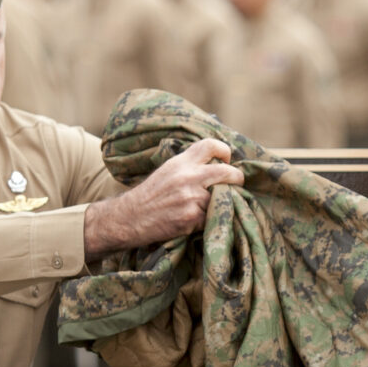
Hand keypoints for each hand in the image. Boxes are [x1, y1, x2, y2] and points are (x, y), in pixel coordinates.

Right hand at [84, 138, 243, 260]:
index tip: (226, 160)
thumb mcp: (168, 171)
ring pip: (222, 198)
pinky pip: (212, 217)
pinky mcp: (191, 217)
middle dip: (237, 179)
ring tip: (213, 207)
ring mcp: (191, 197)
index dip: (225, 151)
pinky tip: (199, 221)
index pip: (211, 145)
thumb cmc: (150, 196)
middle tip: (236, 185)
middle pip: (228, 172)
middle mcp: (188, 176)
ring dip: (222, 203)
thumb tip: (218, 165)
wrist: (130, 217)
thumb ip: (190, 166)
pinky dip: (209, 220)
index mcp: (181, 162)